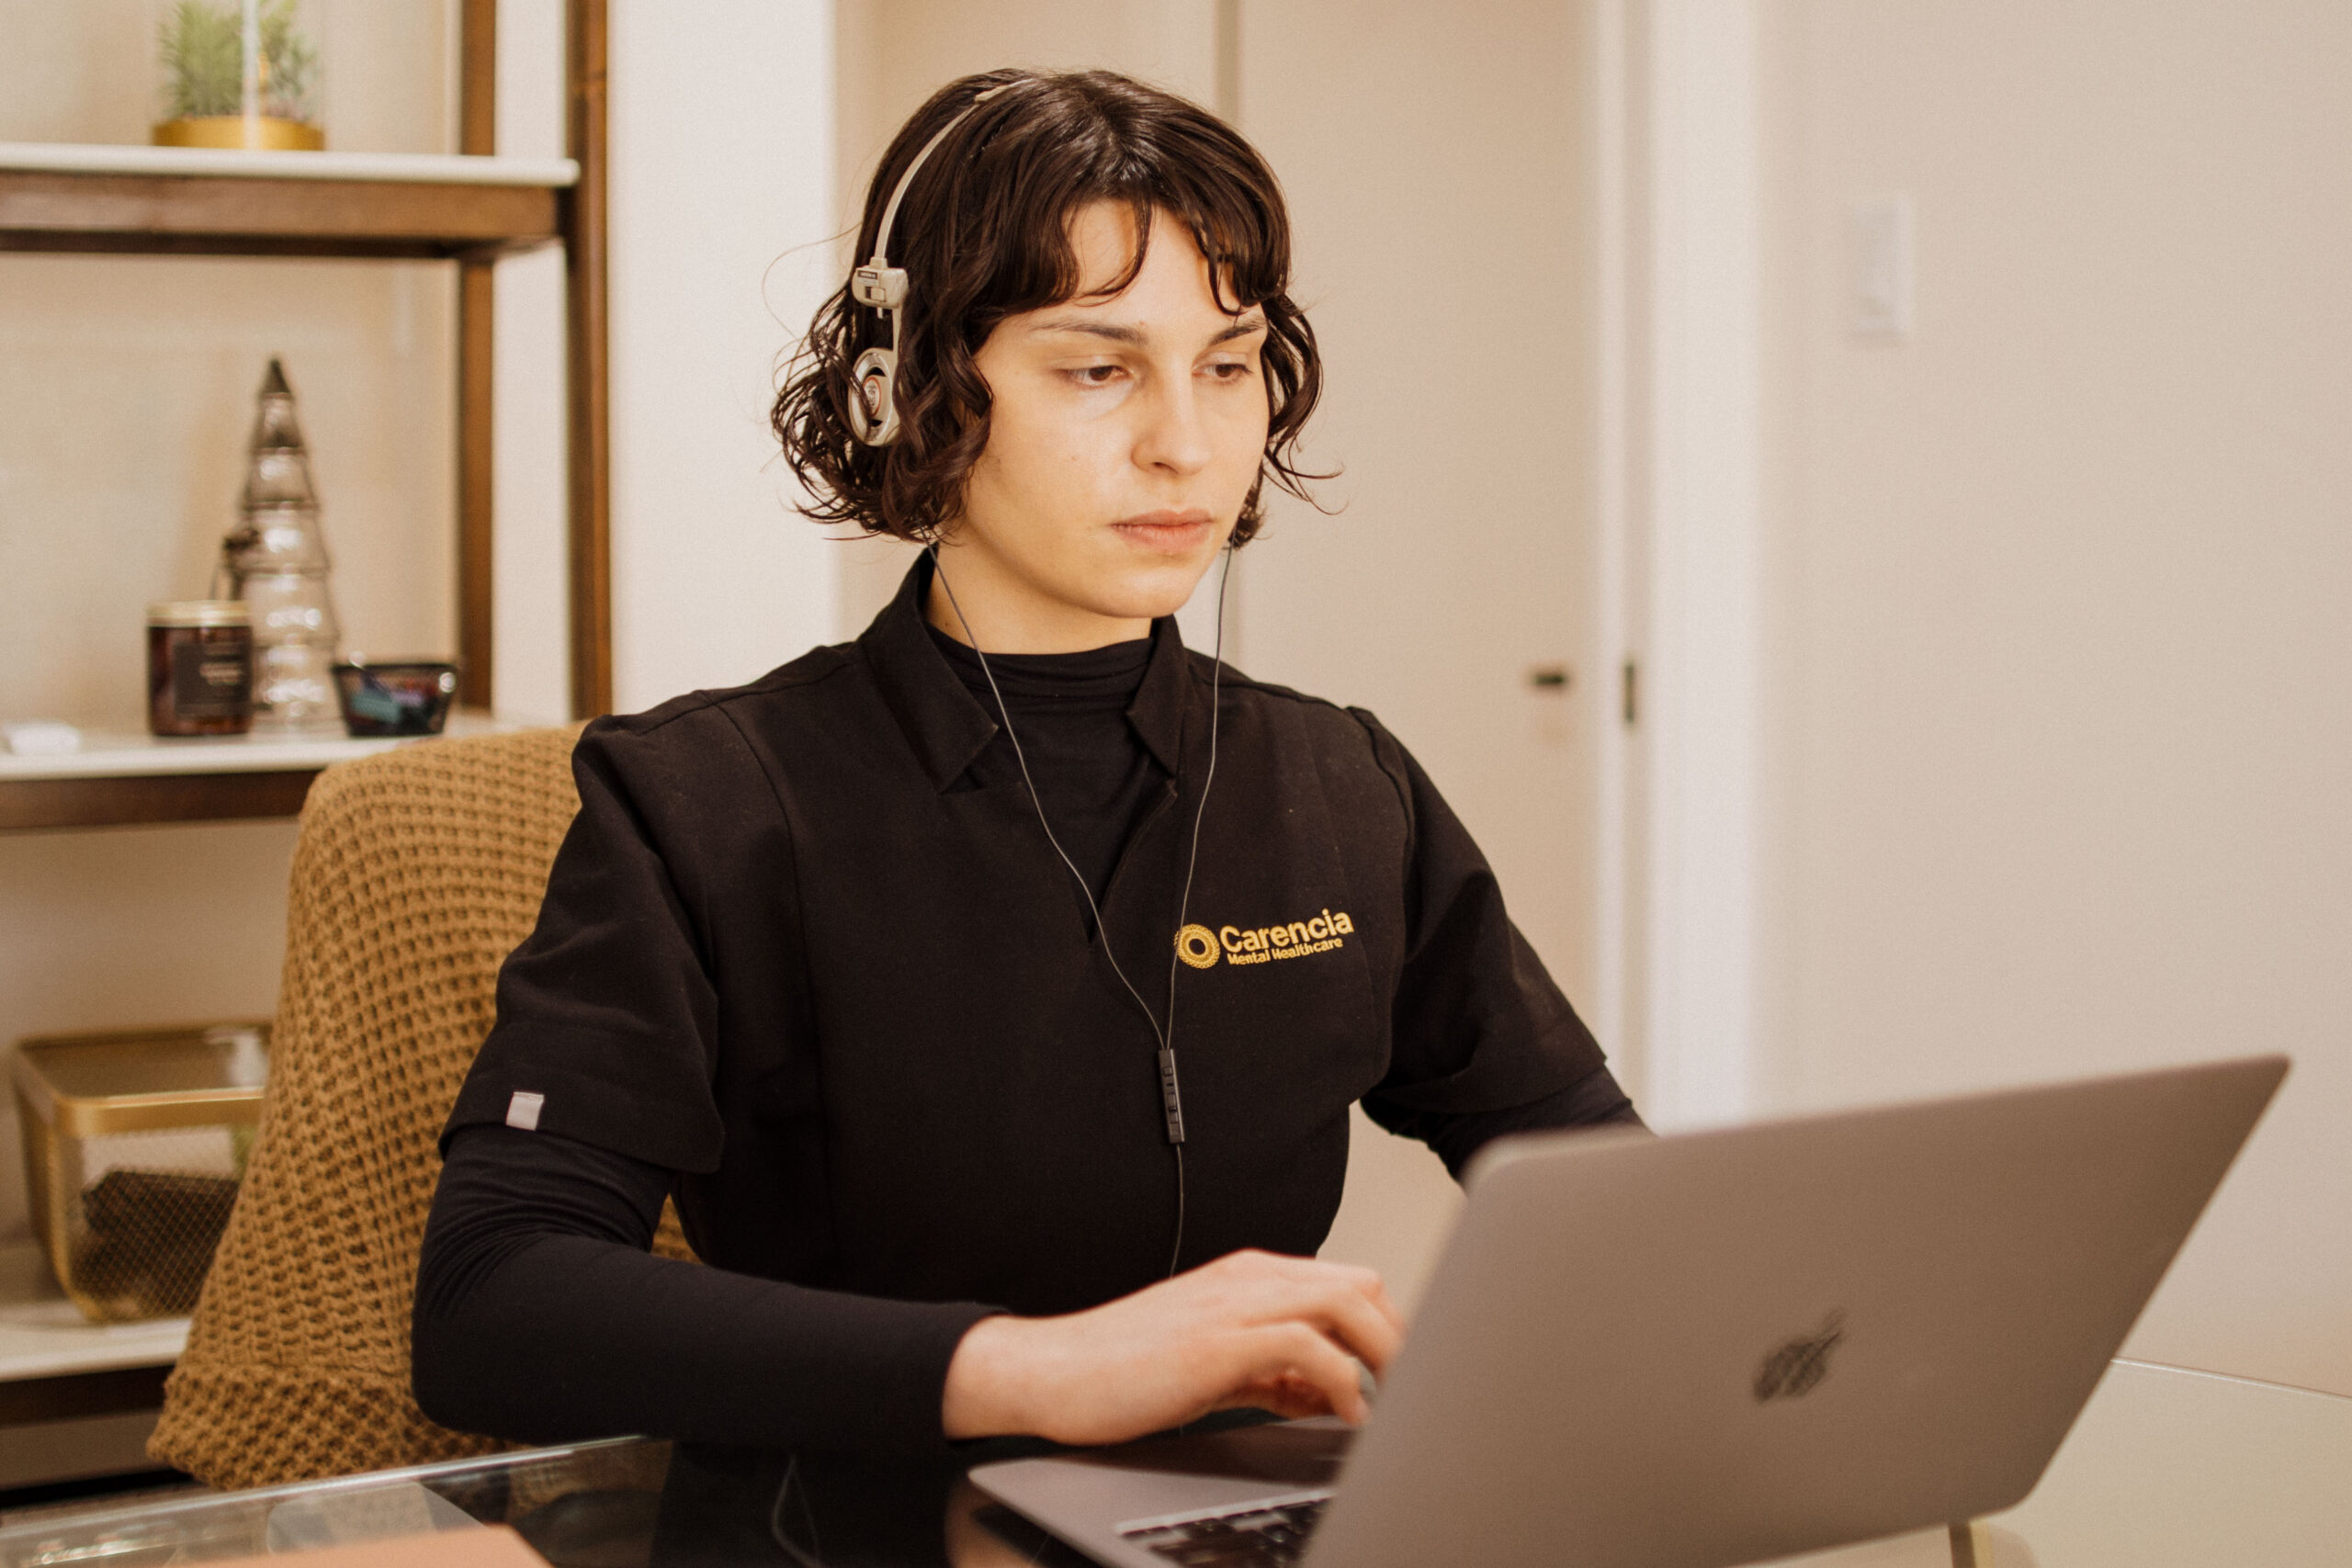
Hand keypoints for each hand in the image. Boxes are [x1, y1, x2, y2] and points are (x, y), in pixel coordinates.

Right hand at [941, 1249, 1404, 1444]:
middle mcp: (1248, 1279)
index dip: (1388, 1329)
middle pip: (1362, 1285)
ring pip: (1345, 1303)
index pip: (1350, 1282)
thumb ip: (1275, 1371)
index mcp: (1249, 1277)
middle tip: (1409, 1392)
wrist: (1053, 1372)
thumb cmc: (1124, 1370)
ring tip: (1392, 1401)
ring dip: (1384, 1355)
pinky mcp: (1217, 1340)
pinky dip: (1341, 1380)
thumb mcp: (1214, 1365)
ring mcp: (1232, 1304)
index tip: (1403, 1377)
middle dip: (1399, 1339)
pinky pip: (1306, 1346)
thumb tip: (1331, 1394)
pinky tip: (1342, 1414)